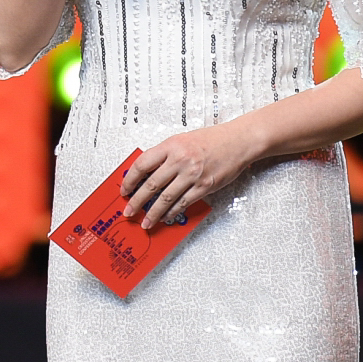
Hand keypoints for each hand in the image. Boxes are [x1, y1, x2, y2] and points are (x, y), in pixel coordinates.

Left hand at [121, 123, 258, 227]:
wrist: (238, 141)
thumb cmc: (211, 140)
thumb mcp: (181, 140)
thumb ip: (164, 155)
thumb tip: (145, 173)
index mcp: (170, 146)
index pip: (142, 164)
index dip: (129, 180)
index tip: (124, 190)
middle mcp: (180, 160)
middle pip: (151, 184)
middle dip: (137, 201)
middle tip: (129, 211)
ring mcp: (192, 174)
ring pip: (165, 198)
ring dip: (153, 212)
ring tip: (146, 221)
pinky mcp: (204, 186)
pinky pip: (183, 203)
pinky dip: (172, 212)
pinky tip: (166, 217)